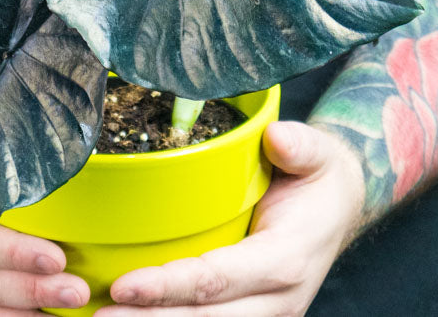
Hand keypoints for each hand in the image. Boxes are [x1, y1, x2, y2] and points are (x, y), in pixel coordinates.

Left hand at [95, 121, 364, 316]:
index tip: (123, 284)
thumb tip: (278, 138)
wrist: (339, 206)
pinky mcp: (254, 314)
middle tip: (97, 314)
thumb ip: (300, 146)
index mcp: (284, 259)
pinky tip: (135, 314)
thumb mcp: (316, 153)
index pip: (216, 279)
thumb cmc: (318, 178)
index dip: (168, 286)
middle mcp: (276, 298)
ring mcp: (266, 313)